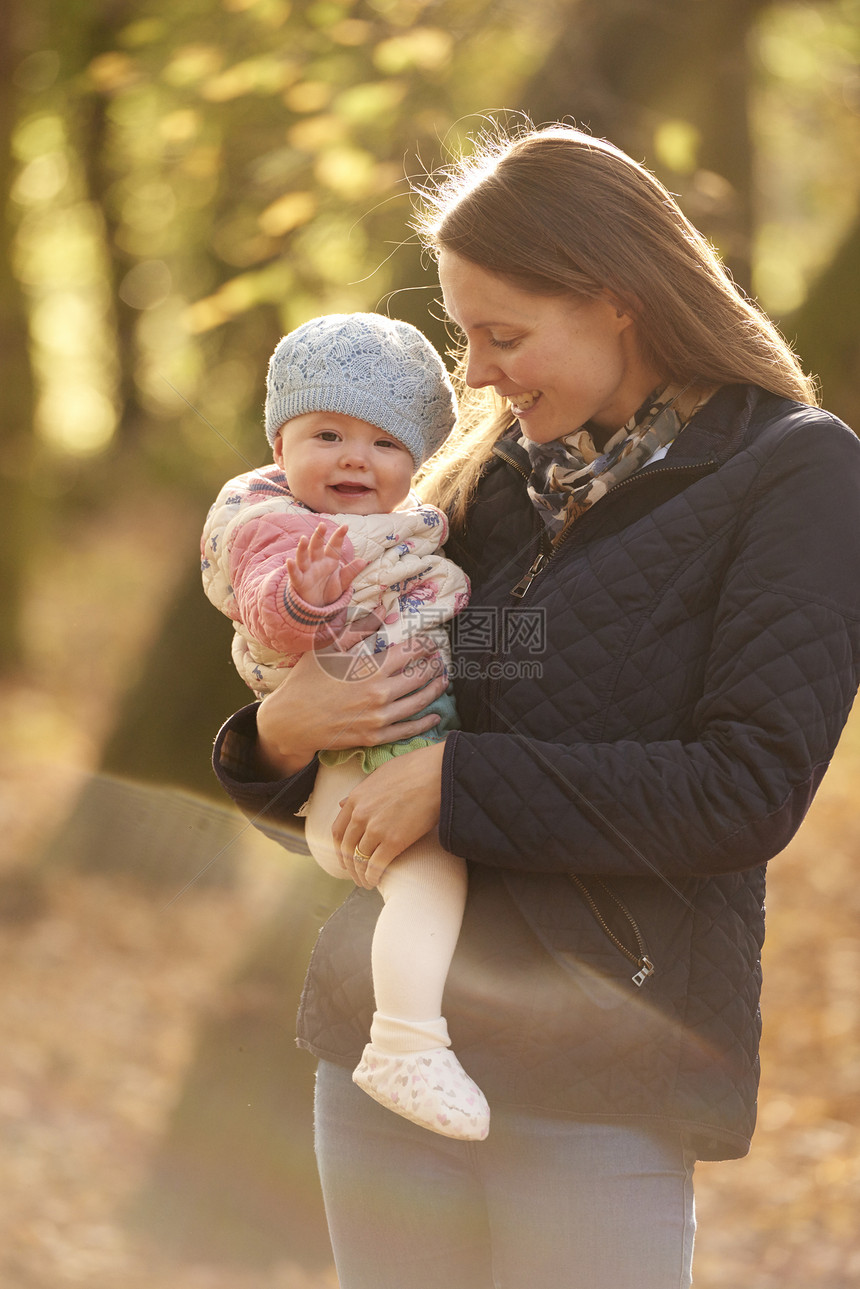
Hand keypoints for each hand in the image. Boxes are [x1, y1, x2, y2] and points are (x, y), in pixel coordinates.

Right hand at [256, 637, 448, 778]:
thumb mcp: (327, 648)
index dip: (424, 644)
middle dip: (433, 666)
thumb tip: (382, 610)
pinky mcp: (374, 737)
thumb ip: (357, 629)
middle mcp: (379, 693)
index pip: (409, 652)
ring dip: (434, 691)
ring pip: (418, 703)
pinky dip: (424, 724)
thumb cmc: (306, 680)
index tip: (430, 641)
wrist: (290, 720)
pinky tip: (434, 717)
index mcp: (370, 669)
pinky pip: (407, 730)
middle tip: (439, 660)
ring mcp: (378, 718)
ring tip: (442, 681)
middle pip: (419, 677)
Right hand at [286, 522, 366, 607]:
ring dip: (302, 548)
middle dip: (318, 536)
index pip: (334, 546)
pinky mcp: (299, 582)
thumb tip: (363, 561)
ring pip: (303, 557)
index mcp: (329, 560)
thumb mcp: (342, 582)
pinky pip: (295, 574)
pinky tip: (290, 561)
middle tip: (322, 525)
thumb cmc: (328, 590)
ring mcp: (307, 571)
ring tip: (303, 539)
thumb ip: (350, 572)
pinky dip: (292, 568)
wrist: (317, 606)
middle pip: (316, 547)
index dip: (338, 536)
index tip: (345, 526)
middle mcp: (316, 562)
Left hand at [333, 742, 444, 888]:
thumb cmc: (414, 769)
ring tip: (365, 881)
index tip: (344, 856)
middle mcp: (360, 815)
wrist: (437, 774)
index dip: (339, 848)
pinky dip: (372, 877)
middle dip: (349, 865)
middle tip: (354, 873)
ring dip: (360, 874)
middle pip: (347, 848)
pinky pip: (375, 866)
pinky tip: (374, 882)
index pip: (338, 830)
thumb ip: (361, 792)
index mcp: (356, 798)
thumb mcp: (380, 775)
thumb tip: (343, 803)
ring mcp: (376, 829)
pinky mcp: (393, 842)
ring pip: (359, 859)